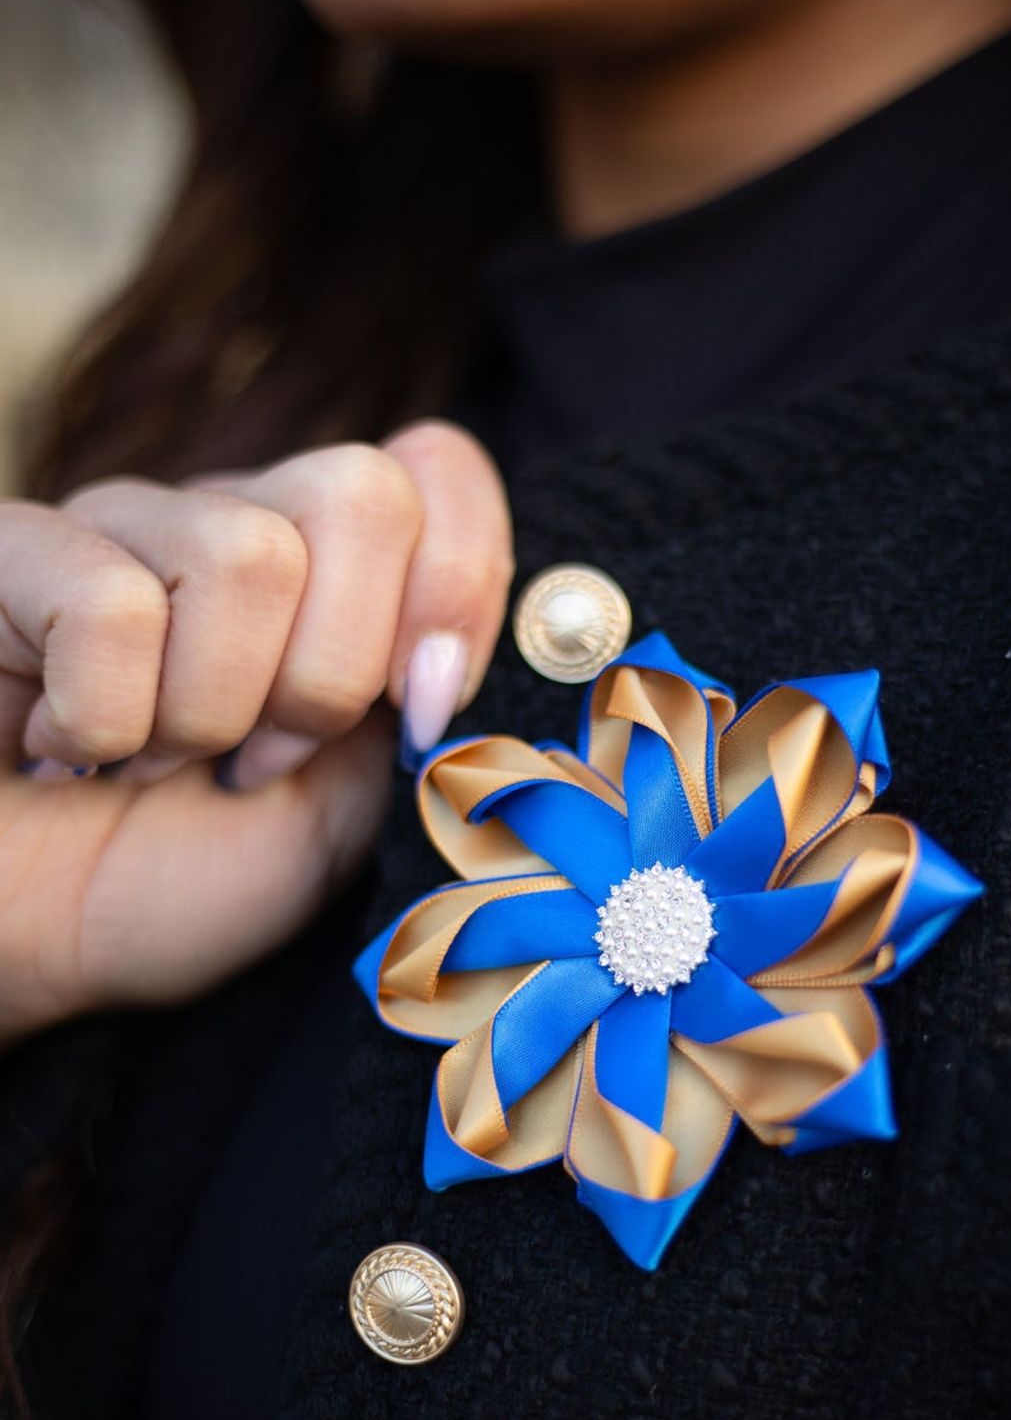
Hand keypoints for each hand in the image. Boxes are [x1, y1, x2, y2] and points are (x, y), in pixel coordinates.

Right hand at [0, 422, 513, 1044]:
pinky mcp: (10, 553)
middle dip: (329, 674)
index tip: (423, 712)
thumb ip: (437, 721)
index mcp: (330, 575)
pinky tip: (65, 748)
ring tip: (155, 764)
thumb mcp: (348, 821)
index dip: (456, 585)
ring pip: (247, 555)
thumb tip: (547, 624)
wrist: (14, 951)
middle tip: (256, 758)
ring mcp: (118, 526)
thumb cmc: (173, 886)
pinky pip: (108, 599)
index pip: (437, 468)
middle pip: (362, 497)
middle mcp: (232, 521)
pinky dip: (100, 717)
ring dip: (210, 712)